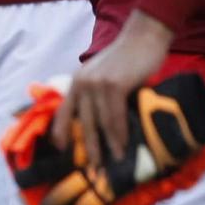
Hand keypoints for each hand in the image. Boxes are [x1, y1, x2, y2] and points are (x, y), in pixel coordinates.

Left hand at [57, 12, 173, 167]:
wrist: (144, 37)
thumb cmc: (127, 59)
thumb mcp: (103, 76)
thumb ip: (98, 95)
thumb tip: (101, 125)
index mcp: (76, 82)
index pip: (62, 111)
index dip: (60, 132)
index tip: (62, 152)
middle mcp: (82, 84)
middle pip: (82, 122)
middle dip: (88, 147)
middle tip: (93, 168)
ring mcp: (97, 84)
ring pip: (100, 122)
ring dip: (108, 145)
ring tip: (114, 161)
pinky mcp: (114, 85)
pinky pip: (115, 116)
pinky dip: (119, 134)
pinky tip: (123, 146)